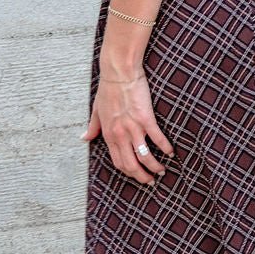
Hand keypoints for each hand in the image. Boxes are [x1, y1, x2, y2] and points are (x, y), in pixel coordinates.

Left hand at [82, 70, 174, 185]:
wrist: (119, 72)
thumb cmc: (108, 89)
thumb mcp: (96, 110)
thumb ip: (92, 127)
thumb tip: (83, 138)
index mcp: (109, 134)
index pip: (118, 162)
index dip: (129, 173)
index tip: (137, 176)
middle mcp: (120, 134)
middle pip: (132, 165)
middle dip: (143, 177)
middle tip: (151, 181)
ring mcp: (133, 127)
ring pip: (145, 157)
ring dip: (155, 167)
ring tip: (162, 170)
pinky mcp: (146, 119)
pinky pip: (157, 139)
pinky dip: (165, 148)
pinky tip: (171, 152)